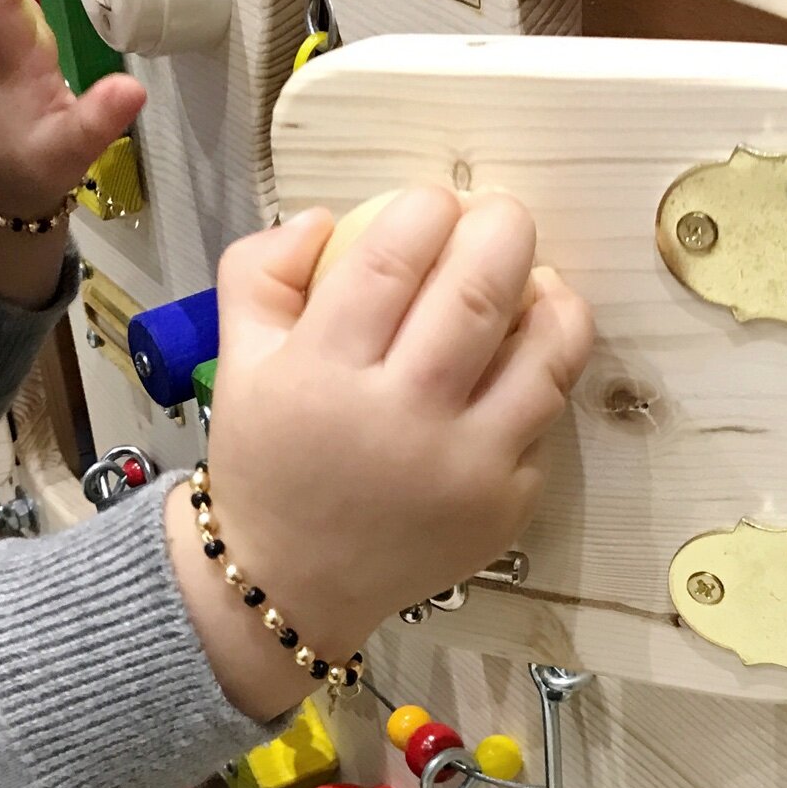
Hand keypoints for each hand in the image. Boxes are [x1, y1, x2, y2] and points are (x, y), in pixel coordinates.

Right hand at [172, 187, 595, 716]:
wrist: (288, 584)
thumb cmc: (268, 459)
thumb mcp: (236, 360)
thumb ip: (261, 271)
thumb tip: (327, 215)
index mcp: (322, 373)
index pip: (393, 258)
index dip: (426, 209)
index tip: (432, 203)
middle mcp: (397, 418)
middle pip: (480, 292)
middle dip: (502, 229)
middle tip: (500, 215)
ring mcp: (461, 467)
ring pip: (543, 353)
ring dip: (551, 298)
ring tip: (537, 281)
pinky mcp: (503, 505)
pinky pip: (546, 415)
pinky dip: (547, 372)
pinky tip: (529, 353)